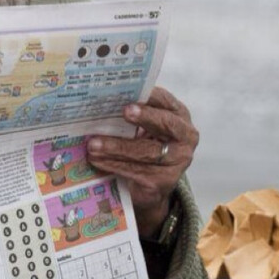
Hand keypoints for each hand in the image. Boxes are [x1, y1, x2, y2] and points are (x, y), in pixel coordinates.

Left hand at [86, 87, 198, 237]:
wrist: (152, 184)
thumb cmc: (146, 145)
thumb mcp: (145, 127)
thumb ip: (133, 113)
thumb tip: (103, 101)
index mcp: (179, 116)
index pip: (166, 101)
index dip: (151, 97)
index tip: (134, 94)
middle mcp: (185, 137)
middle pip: (166, 124)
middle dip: (145, 117)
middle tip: (125, 112)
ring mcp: (178, 161)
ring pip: (147, 151)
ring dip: (118, 146)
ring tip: (93, 144)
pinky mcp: (165, 181)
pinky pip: (137, 171)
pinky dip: (114, 165)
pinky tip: (97, 160)